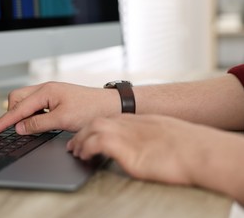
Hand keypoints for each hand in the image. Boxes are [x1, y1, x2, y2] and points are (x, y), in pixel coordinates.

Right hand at [0, 82, 120, 134]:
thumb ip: (38, 124)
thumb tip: (19, 128)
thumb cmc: (90, 109)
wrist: (110, 106)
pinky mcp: (55, 98)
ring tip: (28, 127)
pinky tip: (38, 122)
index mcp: (45, 91)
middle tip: (14, 129)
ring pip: (26, 101)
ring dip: (23, 114)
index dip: (4, 122)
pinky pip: (36, 104)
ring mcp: (50, 92)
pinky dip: (32, 114)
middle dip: (12, 114)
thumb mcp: (62, 120)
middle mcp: (46, 89)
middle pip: (17, 99)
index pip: (18, 108)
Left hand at [67, 114, 243, 187]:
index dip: (96, 127)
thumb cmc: (190, 147)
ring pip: (93, 129)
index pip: (111, 119)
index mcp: (141, 121)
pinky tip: (85, 155)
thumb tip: (148, 147)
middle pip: (98, 121)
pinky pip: (98, 142)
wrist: (200, 152)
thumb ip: (151, 137)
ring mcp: (128, 135)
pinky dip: (88, 147)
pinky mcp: (126, 148)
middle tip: (74, 143)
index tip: (88, 134)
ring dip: (81, 140)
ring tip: (76, 151)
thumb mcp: (167, 135)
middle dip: (83, 131)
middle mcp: (131, 125)